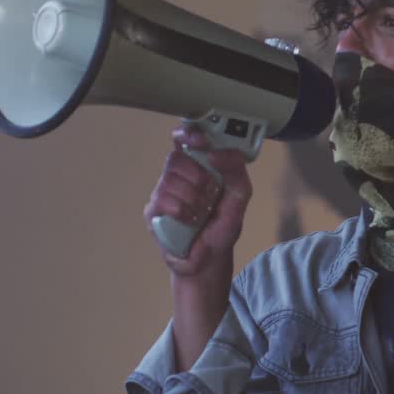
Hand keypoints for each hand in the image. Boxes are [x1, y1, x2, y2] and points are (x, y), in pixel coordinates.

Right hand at [144, 125, 251, 278]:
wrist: (209, 259)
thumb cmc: (221, 225)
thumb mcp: (240, 196)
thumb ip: (236, 171)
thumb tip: (216, 153)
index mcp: (197, 166)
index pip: (185, 139)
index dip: (188, 134)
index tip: (200, 141)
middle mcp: (177, 176)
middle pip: (176, 158)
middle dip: (198, 177)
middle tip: (210, 194)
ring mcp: (162, 192)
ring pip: (170, 180)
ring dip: (193, 198)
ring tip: (201, 213)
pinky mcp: (153, 211)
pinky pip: (163, 200)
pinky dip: (182, 211)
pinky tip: (189, 221)